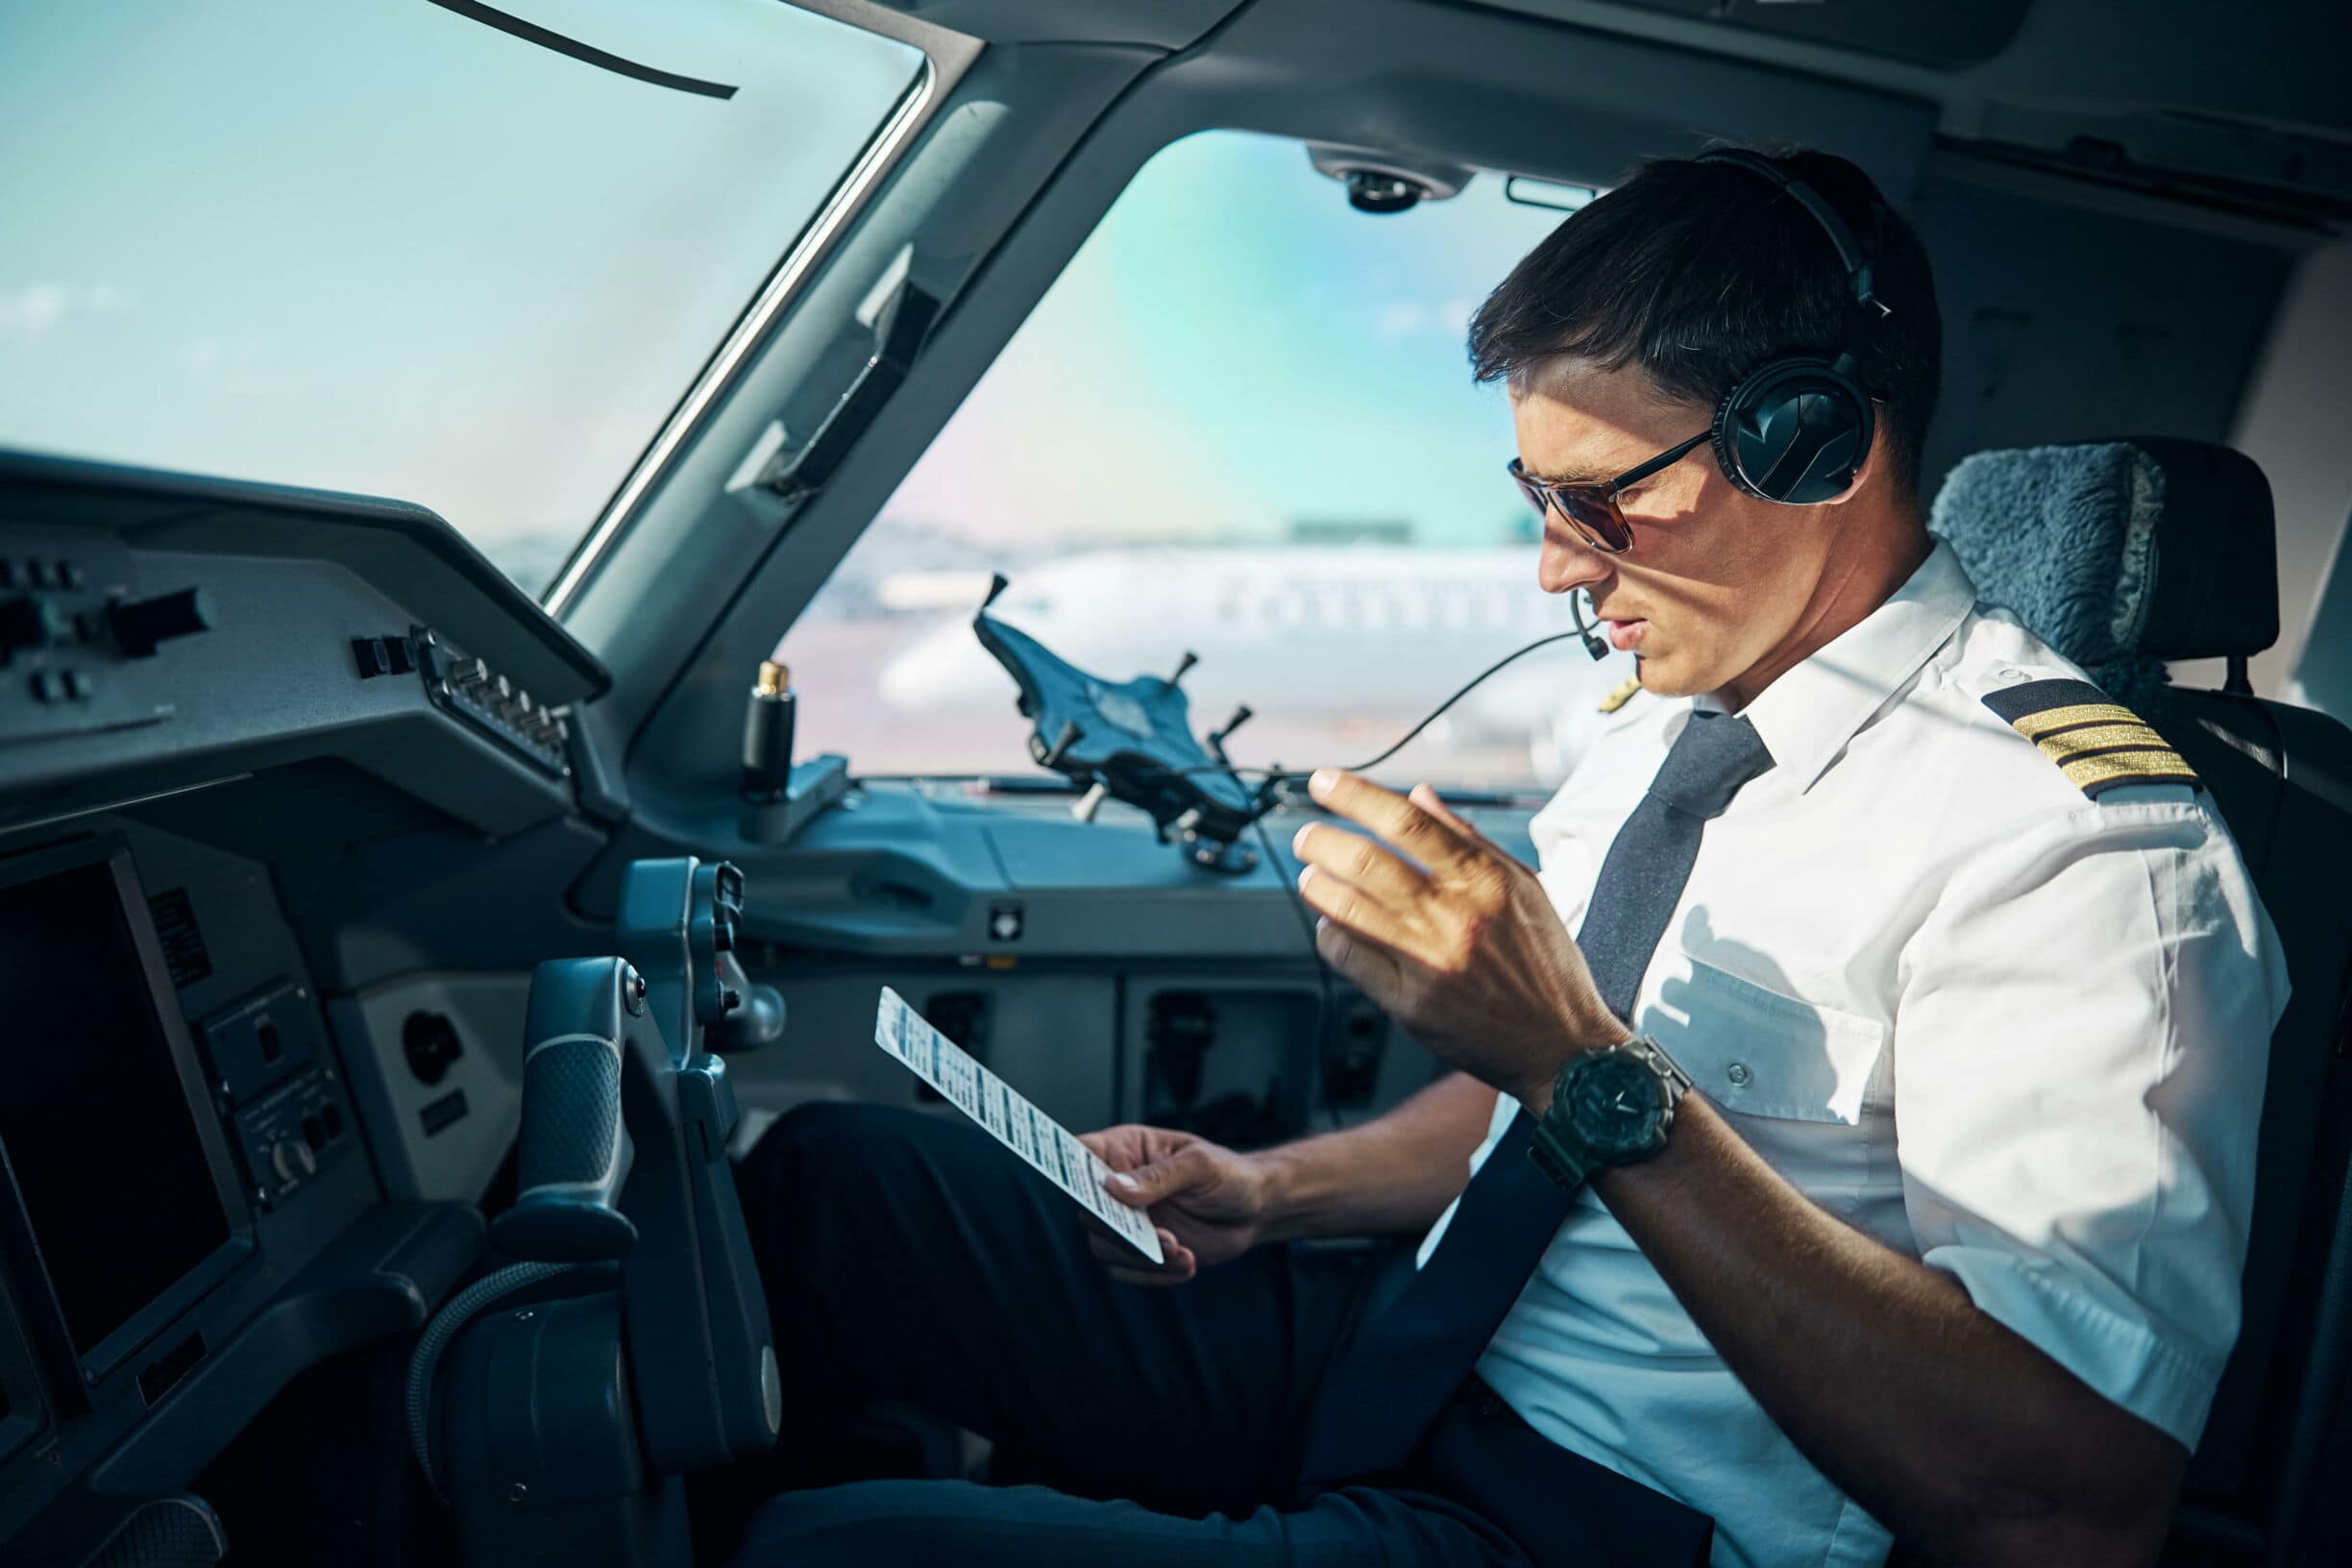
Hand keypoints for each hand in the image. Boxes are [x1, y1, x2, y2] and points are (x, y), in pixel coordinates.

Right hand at [1077, 1124, 1273, 1285]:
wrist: (1255, 1210)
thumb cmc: (1228, 1174)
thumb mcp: (1199, 1166)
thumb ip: (1158, 1176)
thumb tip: (1112, 1187)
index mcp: (1124, 1150)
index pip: (1079, 1154)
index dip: (1066, 1169)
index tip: (1080, 1191)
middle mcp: (1118, 1186)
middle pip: (1088, 1211)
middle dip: (1120, 1230)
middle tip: (1165, 1237)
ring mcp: (1128, 1220)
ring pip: (1104, 1246)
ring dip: (1141, 1257)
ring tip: (1182, 1253)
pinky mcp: (1141, 1250)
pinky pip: (1128, 1271)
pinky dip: (1156, 1274)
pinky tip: (1188, 1265)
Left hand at [1293, 769, 1621, 1111]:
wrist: (1561, 1046)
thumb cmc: (1544, 965)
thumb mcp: (1524, 887)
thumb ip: (1468, 838)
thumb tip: (1419, 796)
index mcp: (1486, 881)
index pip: (1406, 822)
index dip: (1355, 795)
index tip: (1325, 781)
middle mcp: (1456, 917)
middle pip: (1366, 862)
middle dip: (1323, 841)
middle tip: (1308, 836)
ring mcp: (1430, 962)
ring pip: (1349, 908)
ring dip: (1318, 885)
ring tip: (1311, 876)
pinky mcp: (1411, 1004)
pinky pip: (1351, 958)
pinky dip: (1330, 934)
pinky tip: (1331, 924)